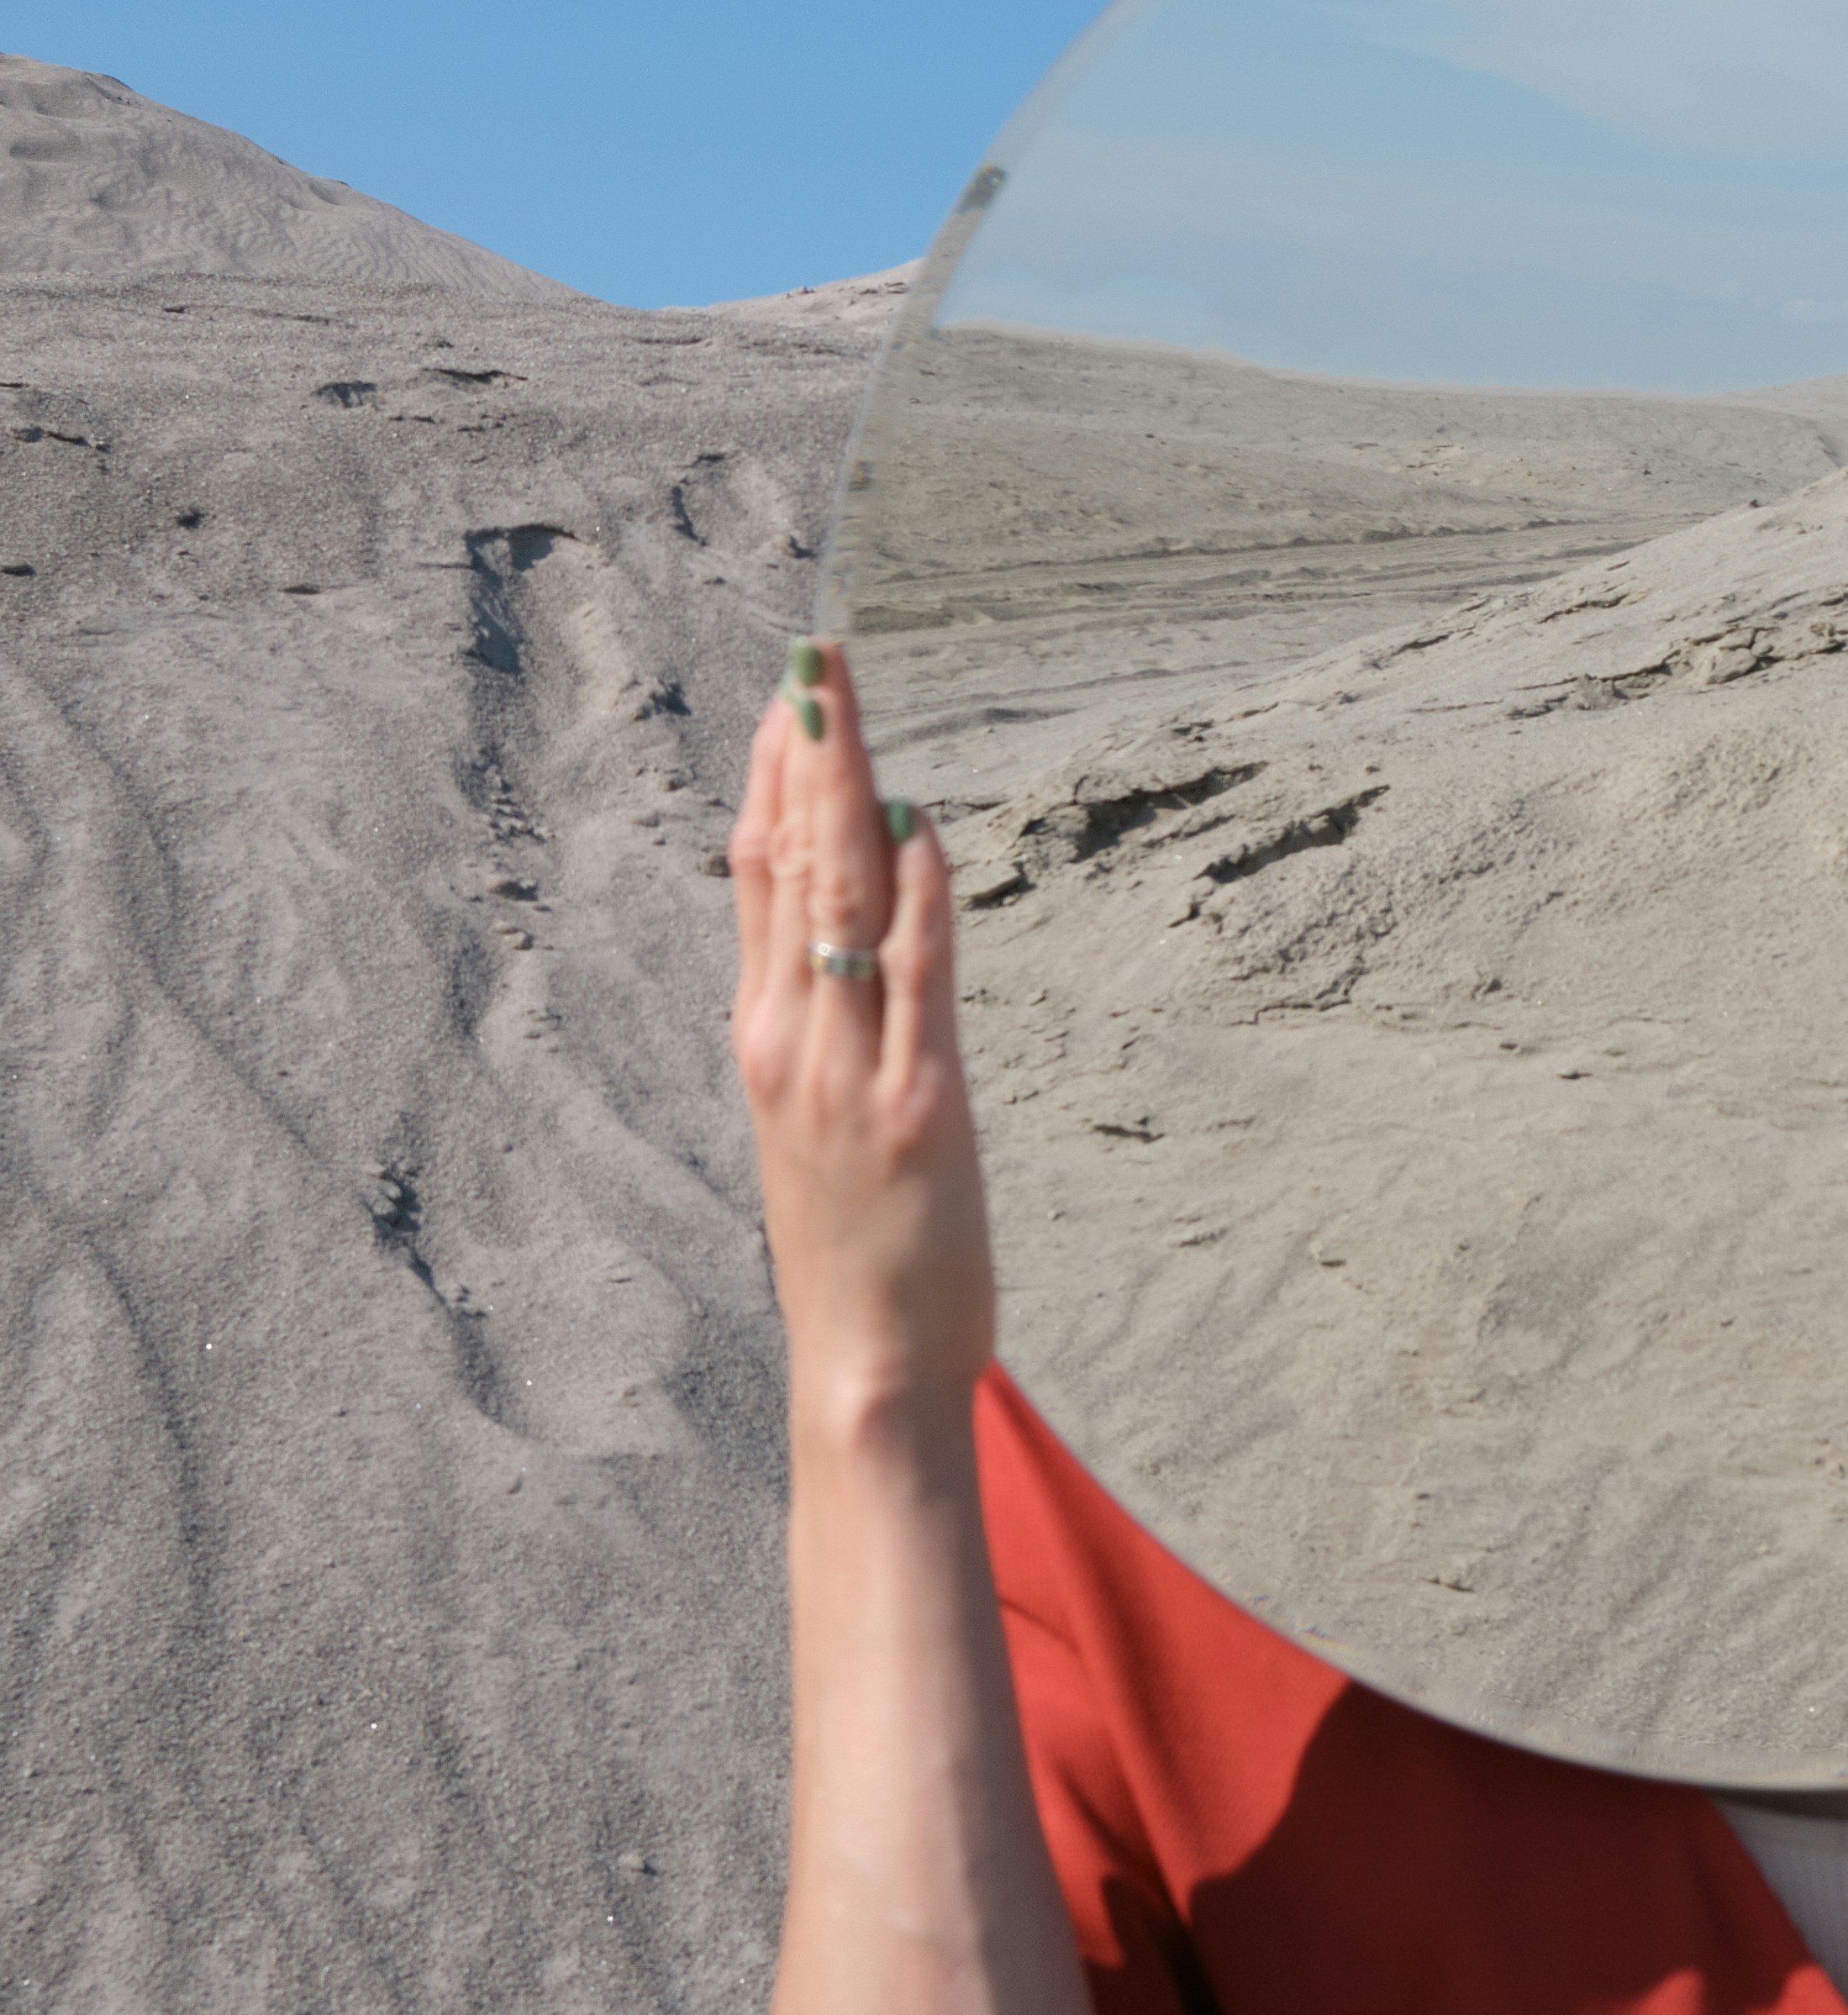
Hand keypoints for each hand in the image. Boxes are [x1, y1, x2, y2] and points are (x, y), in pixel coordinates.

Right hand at [730, 640, 994, 1422]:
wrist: (862, 1361)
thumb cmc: (852, 1241)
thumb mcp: (817, 1113)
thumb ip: (827, 1017)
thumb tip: (856, 917)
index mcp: (765, 1035)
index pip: (756, 875)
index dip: (770, 777)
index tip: (786, 693)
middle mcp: (791, 1038)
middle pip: (792, 865)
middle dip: (806, 752)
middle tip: (816, 653)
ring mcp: (846, 1069)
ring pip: (839, 903)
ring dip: (846, 794)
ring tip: (848, 702)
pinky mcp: (915, 1106)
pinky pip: (917, 979)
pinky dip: (919, 899)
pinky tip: (922, 832)